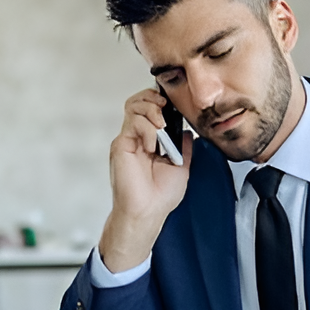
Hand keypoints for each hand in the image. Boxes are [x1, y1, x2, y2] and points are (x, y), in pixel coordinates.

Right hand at [98, 88, 192, 272]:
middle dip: (153, 98)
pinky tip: (153, 146)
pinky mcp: (121, 145)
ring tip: (161, 126)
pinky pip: (134, 124)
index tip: (174, 105)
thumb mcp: (181, 167)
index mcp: (151, 140)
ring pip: (133, 107)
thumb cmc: (161, 195)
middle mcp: (137, 137)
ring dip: (151, 110)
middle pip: (138, 101)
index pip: (150, 108)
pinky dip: (147, 130)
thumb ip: (183, 147)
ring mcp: (128, 140)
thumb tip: (188, 132)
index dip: (160, 101)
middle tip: (165, 107)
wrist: (148, 211)